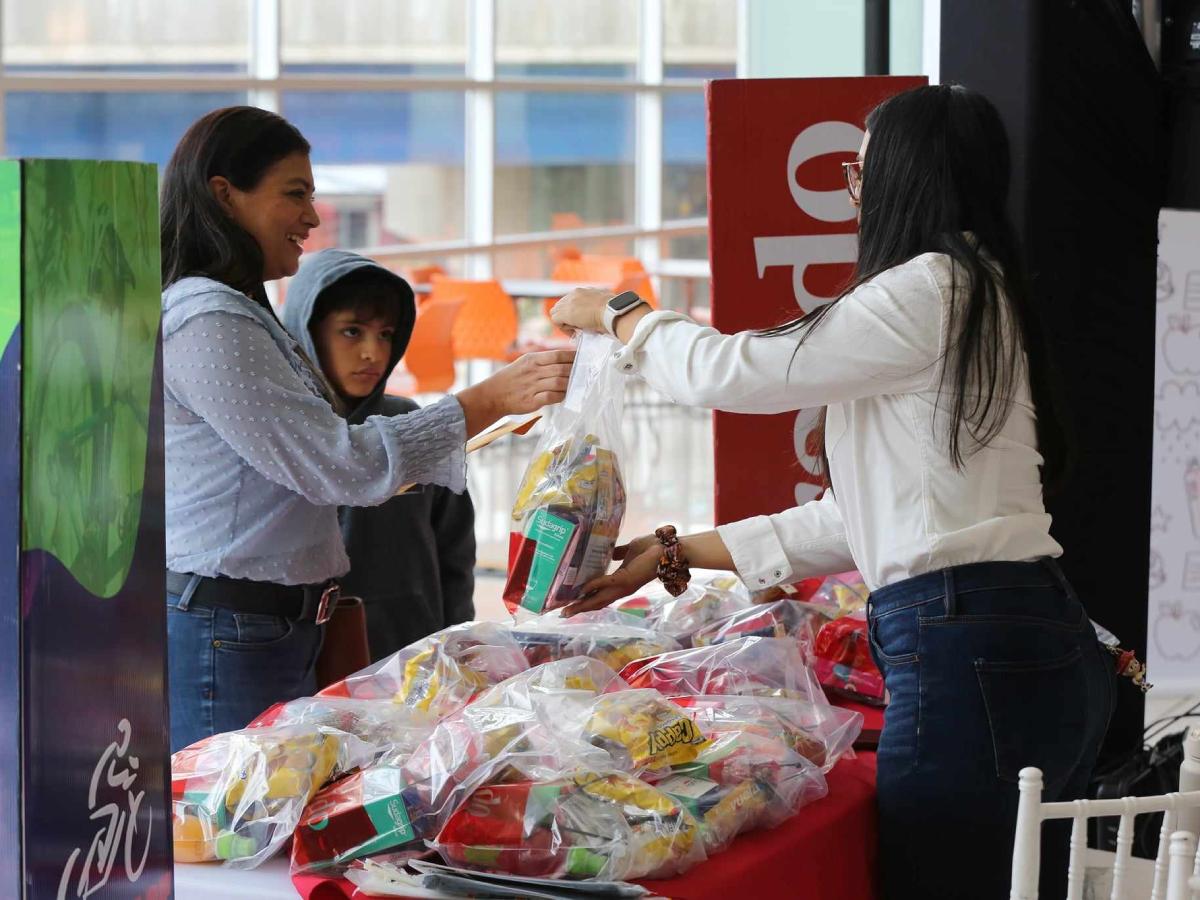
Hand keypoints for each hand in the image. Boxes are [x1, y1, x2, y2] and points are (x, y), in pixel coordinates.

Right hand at [457, 349, 573, 435]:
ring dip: (571, 385)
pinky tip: (565, 396)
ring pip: (560, 382)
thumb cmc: (511, 379)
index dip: (574, 357)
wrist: (492, 395)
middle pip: (562, 369)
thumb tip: (564, 361)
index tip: (584, 359)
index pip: (559, 355)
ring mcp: (533, 386)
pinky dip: (561, 396)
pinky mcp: (532, 400)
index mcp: (532, 359)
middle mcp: (534, 371)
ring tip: (578, 385)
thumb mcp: (524, 363)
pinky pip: (552, 397)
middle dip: (576, 372)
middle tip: (587, 374)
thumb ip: (543, 361)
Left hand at [550, 287, 613, 335]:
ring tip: (576, 330)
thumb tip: (603, 314)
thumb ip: (601, 307)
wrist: (612, 311)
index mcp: (586, 291)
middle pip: (561, 305)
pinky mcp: (564, 312)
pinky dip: (564, 328)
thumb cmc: (614, 311)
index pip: (572, 301)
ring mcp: (568, 302)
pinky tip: (575, 332)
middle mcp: (575, 293)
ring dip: (565, 322)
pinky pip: (556, 321)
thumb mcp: (607, 305)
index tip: (582, 322)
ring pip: (556, 312)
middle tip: (578, 327)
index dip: (575, 313)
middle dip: (567, 317)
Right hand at [561, 539, 660, 616]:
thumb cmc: (651, 548)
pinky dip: (593, 587)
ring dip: (582, 604)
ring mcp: (623, 586)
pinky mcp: (625, 579)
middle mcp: (621, 589)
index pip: (600, 595)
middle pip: (597, 602)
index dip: (586, 601)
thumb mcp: (630, 551)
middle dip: (580, 608)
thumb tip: (609, 554)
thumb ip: (619, 554)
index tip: (571, 604)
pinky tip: (581, 590)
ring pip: (599, 598)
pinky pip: (605, 584)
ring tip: (567, 609)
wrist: (667, 549)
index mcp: (621, 583)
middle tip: (563, 614)